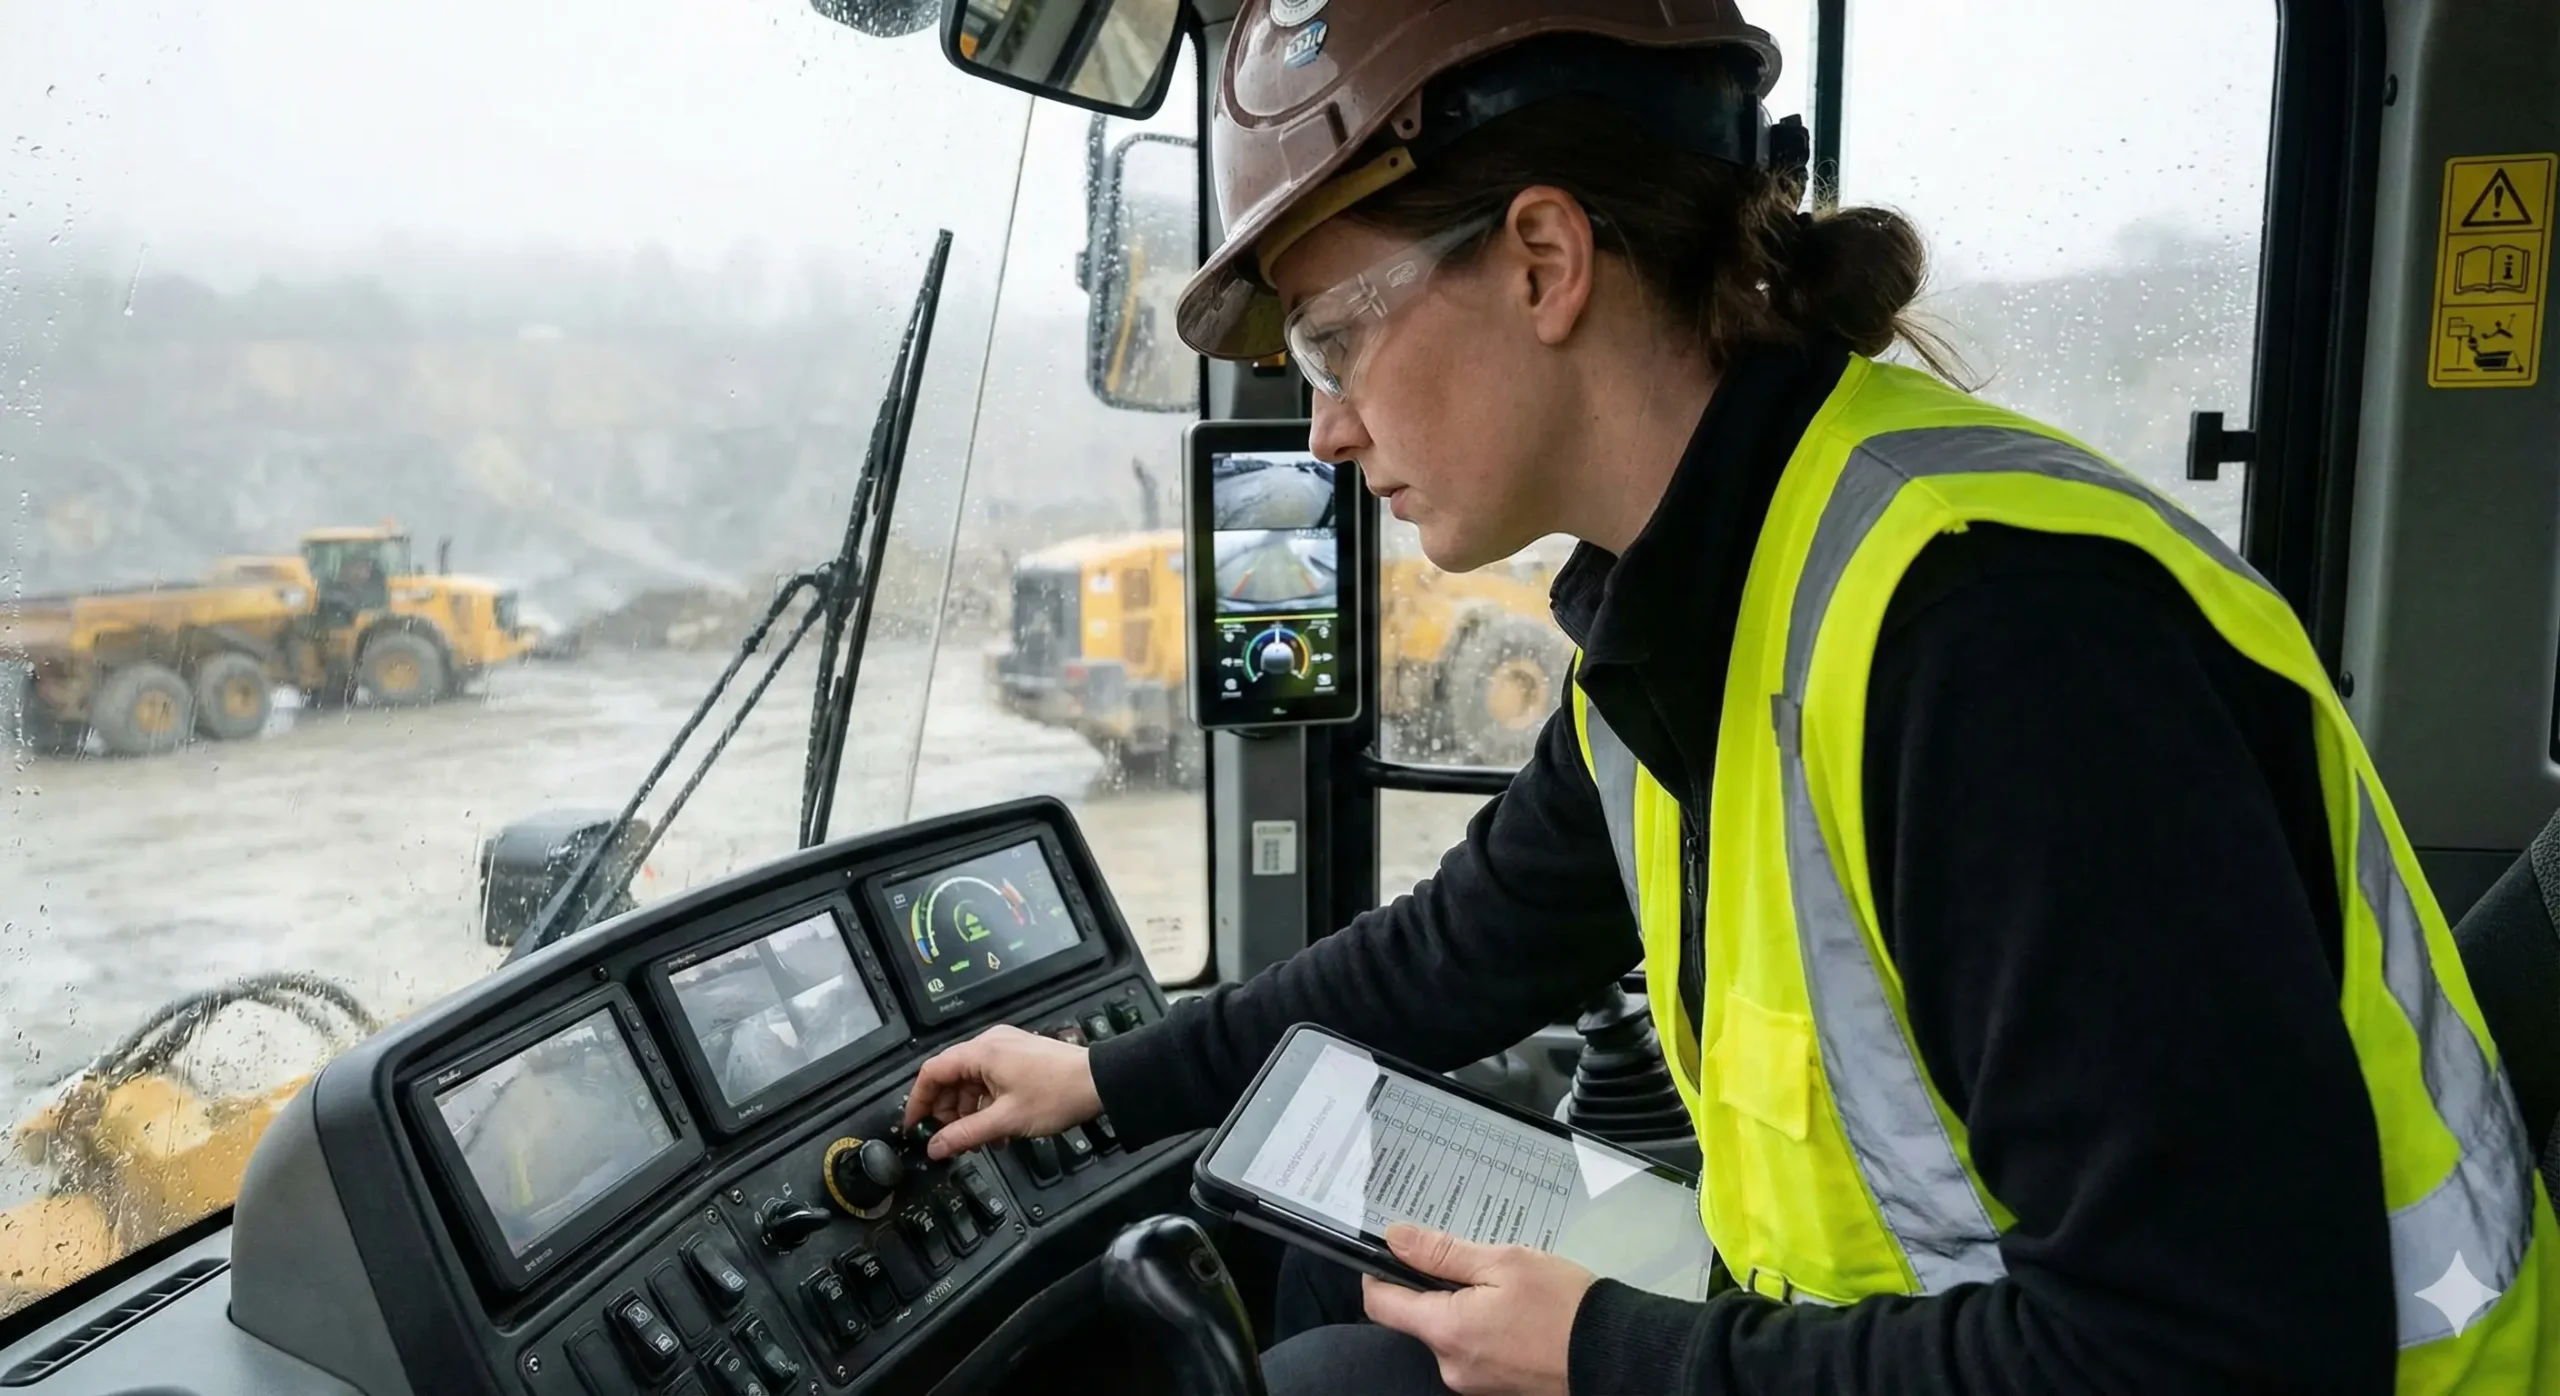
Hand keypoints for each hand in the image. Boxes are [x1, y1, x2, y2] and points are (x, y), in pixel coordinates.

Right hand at [901, 1024, 1100, 1160]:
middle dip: (948, 1111)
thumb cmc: (1055, 1096)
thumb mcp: (1006, 1120)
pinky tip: (999, 1132)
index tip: (915, 1128)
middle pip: (951, 1077)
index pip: (932, 1071)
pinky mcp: (1020, 1058)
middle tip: (952, 1140)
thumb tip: (934, 1148)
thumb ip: (965, 1134)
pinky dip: (988, 1105)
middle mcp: (989, 1044)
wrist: (1101, 1082)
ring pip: (972, 1082)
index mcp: (981, 1052)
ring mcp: (1006, 1049)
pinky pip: (991, 1081)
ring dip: (971, 1112)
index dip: (919, 1101)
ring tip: (981, 1142)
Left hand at [1360, 1224, 1595, 1395]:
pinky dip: (1482, 1327)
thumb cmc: (1563, 1305)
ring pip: (1446, 1332)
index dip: (1380, 1272)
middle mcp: (1450, 1364)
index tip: (1395, 1251)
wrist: (1613, 1352)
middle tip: (1475, 1264)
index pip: (1380, 1304)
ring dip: (1462, 1306)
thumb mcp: (1503, 1261)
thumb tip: (1396, 1238)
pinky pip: (1471, 1349)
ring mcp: (1471, 1381)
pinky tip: (1514, 1312)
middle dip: (1435, 1287)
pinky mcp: (1492, 1387)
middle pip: (1415, 1318)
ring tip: (1504, 1289)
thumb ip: (1442, 1252)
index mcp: (1446, 1330)